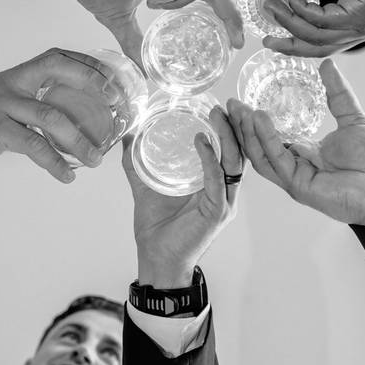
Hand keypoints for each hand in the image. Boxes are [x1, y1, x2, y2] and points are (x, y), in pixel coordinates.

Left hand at [123, 106, 244, 287]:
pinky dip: (210, 160)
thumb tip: (126, 134)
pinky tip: (202, 141)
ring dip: (227, 137)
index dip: (230, 127)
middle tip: (228, 104)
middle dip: (236, 126)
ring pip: (234, 163)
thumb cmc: (157, 228)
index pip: (229, 149)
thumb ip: (137, 161)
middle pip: (238, 152)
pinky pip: (217, 182)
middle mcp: (224, 190)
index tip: (223, 105)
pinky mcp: (217, 212)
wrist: (156, 259)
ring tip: (217, 115)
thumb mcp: (145, 186)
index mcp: (213, 183)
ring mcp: (223, 201)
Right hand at [226, 59, 364, 226]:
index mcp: (302, 154)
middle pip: (257, 147)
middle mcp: (294, 167)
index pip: (268, 138)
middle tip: (228, 103)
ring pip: (261, 155)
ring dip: (248, 132)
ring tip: (239, 109)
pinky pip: (278, 160)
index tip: (238, 101)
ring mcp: (295, 179)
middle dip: (240, 127)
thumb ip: (338, 94)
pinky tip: (260, 118)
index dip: (251, 122)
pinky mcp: (301, 186)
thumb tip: (327, 65)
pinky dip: (267, 138)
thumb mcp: (353, 119)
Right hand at [265, 0, 364, 56]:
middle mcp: (360, 31)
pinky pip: (325, 21)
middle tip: (265, 31)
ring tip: (272, 4)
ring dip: (290, 22)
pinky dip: (304, 11)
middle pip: (316, 48)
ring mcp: (363, 26)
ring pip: (317, 36)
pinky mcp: (364, 15)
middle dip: (287, 41)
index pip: (321, 43)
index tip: (271, 36)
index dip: (294, 42)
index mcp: (354, 23)